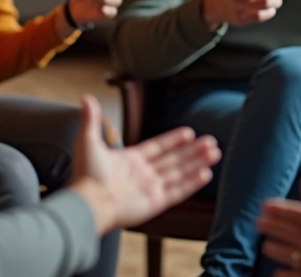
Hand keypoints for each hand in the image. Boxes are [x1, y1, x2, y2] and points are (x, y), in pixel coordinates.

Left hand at [69, 95, 220, 233]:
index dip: (173, 140)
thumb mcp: (88, 141)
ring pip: (180, 173)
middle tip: (211, 141)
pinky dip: (192, 183)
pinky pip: (178, 191)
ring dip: (198, 162)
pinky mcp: (156, 202)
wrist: (88, 203)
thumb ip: (91, 120)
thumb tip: (86, 97)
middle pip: (174, 159)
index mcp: (131, 160)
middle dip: (193, 151)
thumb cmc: (87, 175)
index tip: (188, 132)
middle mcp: (144, 174)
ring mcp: (151, 189)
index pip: (158, 147)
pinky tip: (206, 173)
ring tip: (215, 153)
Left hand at [257, 172, 300, 276]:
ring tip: (270, 245)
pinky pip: (284, 276)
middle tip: (261, 223)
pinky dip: (280, 271)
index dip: (270, 208)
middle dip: (265, 224)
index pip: (282, 210)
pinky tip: (281, 269)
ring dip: (270, 246)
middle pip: (273, 228)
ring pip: (275, 251)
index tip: (266, 208)